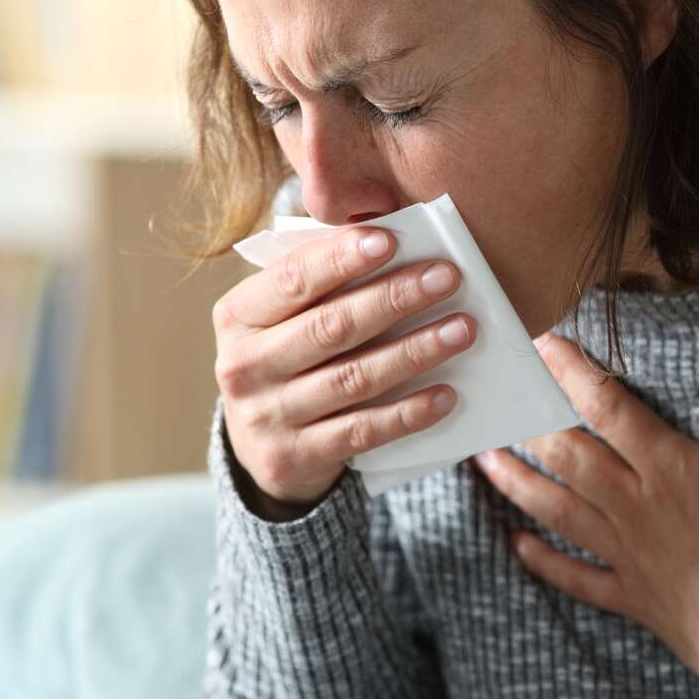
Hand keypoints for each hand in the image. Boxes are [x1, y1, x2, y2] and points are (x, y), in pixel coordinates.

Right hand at [212, 224, 478, 513]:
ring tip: (461, 330)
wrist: (256, 445)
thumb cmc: (284, 356)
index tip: (390, 240)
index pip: (292, 279)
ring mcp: (266, 416)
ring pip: (353, 378)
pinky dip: (407, 412)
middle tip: (447, 277)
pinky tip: (446, 394)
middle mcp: (242, 366)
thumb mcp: (280, 317)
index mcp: (237, 316)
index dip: (340, 258)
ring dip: (415, 351)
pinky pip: (362, 431)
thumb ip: (318, 280)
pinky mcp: (293, 458)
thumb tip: (388, 240)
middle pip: (330, 326)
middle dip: (394, 298)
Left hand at [470, 325, 698, 698]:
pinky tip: (516, 545)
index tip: (543, 342)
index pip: (610, 408)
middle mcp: (636, 507)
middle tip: (499, 392)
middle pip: (568, 454)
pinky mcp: (629, 595)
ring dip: (516, 482)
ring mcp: (626, 553)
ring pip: (556, 509)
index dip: (573, 371)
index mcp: (671, 472)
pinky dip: (544, 560)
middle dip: (531, 419)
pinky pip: (575, 576)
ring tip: (482, 458)